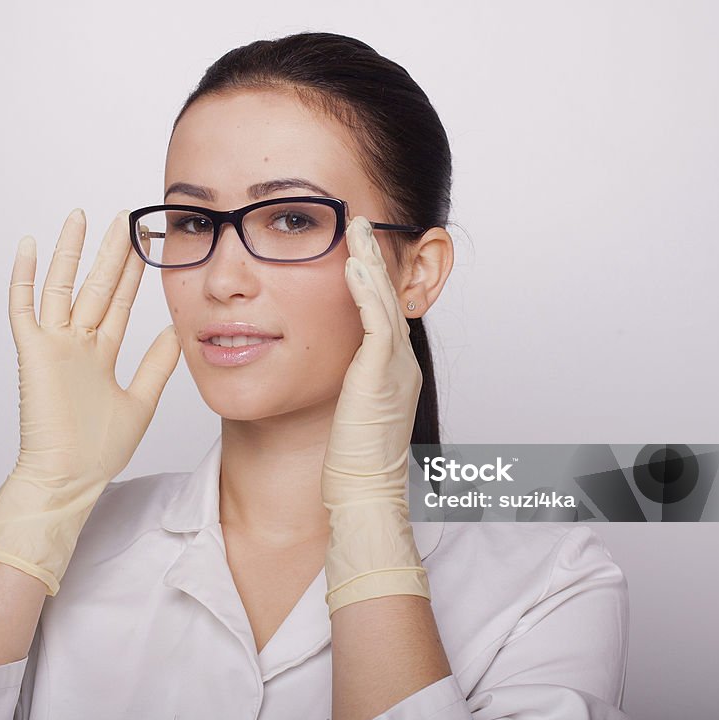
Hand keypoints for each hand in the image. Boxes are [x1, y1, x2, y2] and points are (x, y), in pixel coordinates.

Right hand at [0, 209, 180, 595]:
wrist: (69, 479)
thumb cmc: (100, 451)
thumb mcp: (142, 401)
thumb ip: (158, 364)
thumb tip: (179, 330)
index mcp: (101, 354)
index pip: (118, 302)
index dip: (131, 273)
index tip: (144, 243)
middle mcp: (77, 344)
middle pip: (95, 287)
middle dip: (109, 252)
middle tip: (123, 218)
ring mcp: (54, 346)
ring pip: (62, 287)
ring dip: (70, 252)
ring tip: (80, 217)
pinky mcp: (33, 353)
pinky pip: (25, 308)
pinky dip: (25, 277)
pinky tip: (30, 246)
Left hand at [321, 216, 428, 615]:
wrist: (363, 497)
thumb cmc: (349, 465)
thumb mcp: (346, 414)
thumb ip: (341, 386)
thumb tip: (316, 371)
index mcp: (392, 372)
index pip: (382, 312)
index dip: (370, 278)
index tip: (352, 248)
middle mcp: (401, 365)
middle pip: (390, 297)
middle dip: (375, 258)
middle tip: (360, 222)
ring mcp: (396, 368)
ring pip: (386, 301)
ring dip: (370, 261)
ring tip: (356, 226)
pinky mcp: (382, 375)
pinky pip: (376, 322)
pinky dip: (365, 289)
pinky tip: (351, 261)